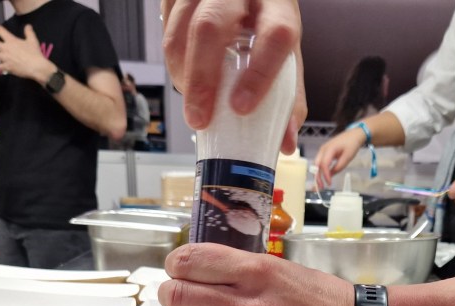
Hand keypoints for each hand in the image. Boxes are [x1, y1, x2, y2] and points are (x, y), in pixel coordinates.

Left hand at [0, 24, 53, 83]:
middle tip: (1, 46)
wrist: (36, 67)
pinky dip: (2, 66)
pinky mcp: (6, 67)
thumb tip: (28, 26)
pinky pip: (0, 66)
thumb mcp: (33, 40)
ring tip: (4, 57)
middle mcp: (5, 48)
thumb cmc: (34, 53)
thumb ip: (29, 32)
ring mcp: (5, 58)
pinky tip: (7, 66)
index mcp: (11, 40)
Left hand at [137, 244, 353, 305]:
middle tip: (177, 297)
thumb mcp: (280, 268)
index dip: (175, 264)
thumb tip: (190, 273)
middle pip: (179, 297)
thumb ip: (237, 271)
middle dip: (170, 294)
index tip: (177, 269)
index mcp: (258, 274)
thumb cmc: (317, 299)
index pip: (192, 262)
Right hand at [162, 0, 304, 153]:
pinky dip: (174, 60)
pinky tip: (186, 75)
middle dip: (201, 79)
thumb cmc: (266, 19)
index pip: (274, 34)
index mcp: (277, 3)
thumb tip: (286, 141)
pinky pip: (166, 26)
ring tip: (193, 102)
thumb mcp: (286, 50)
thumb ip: (288, 94)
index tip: (242, 107)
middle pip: (210, 26)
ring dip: (182, 74)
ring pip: (180, 27)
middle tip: (200, 118)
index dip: (259, 74)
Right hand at [314, 130, 366, 188]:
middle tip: (321, 186)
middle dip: (317, 176)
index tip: (329, 183)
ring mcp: (323, 150)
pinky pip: (320, 162)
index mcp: (329, 149)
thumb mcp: (348, 157)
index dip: (325, 175)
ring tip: (322, 184)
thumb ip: (339, 167)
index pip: (324, 164)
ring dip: (318, 174)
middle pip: (317, 164)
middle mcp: (323, 149)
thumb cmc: (352, 144)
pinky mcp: (325, 152)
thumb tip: (331, 175)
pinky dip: (321, 170)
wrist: (354, 135)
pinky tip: (324, 177)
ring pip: (317, 164)